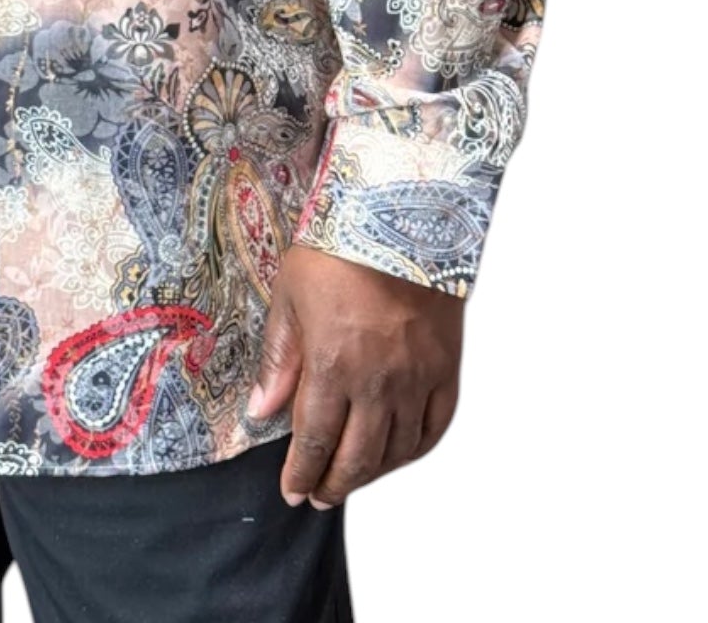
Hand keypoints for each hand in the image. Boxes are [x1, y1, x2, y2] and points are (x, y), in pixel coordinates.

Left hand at [247, 244, 461, 508]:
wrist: (401, 213)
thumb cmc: (338, 246)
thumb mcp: (290, 296)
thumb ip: (279, 359)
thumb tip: (262, 411)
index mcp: (332, 364)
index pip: (314, 440)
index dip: (302, 473)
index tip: (292, 491)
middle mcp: (378, 381)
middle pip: (356, 458)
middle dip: (333, 484)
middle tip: (318, 496)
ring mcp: (417, 378)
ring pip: (396, 451)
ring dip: (371, 474)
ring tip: (351, 480)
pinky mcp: (447, 369)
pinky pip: (434, 428)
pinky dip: (414, 450)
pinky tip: (398, 454)